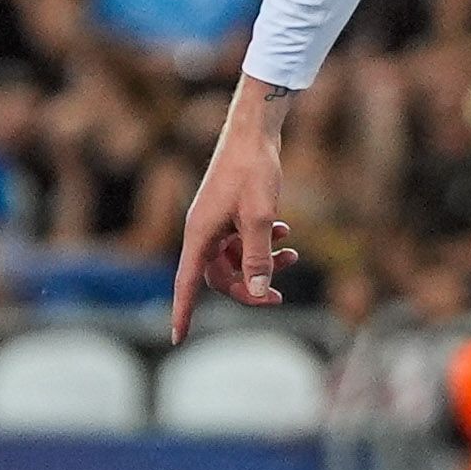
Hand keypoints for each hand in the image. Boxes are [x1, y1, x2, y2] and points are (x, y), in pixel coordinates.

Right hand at [171, 92, 296, 339]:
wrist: (255, 130)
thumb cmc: (254, 170)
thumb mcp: (261, 217)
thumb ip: (258, 257)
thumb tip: (256, 291)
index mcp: (200, 234)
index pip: (187, 283)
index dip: (182, 312)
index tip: (176, 339)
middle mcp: (203, 230)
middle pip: (219, 277)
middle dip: (250, 287)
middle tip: (280, 295)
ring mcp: (217, 222)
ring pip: (236, 259)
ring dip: (263, 263)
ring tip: (293, 257)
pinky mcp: (230, 213)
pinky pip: (243, 241)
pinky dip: (264, 243)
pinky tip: (286, 233)